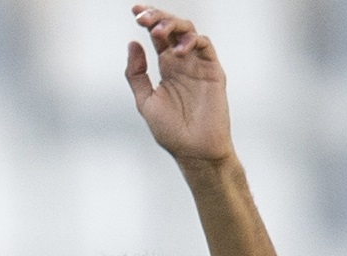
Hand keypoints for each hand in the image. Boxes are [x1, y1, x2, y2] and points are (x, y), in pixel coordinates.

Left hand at [129, 9, 232, 164]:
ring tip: (157, 33)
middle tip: (143, 18)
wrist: (193, 150)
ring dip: (173, 27)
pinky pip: (205, 47)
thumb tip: (132, 43)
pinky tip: (177, 51)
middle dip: (158, 18)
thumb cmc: (170, 130)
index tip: (134, 9)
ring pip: (189, 32)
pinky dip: (191, 43)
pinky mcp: (214, 71)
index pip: (157, 37)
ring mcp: (199, 64)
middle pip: (173, 29)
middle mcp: (183, 62)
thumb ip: (137, 74)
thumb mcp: (145, 101)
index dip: (148, 19)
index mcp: (166, 67)